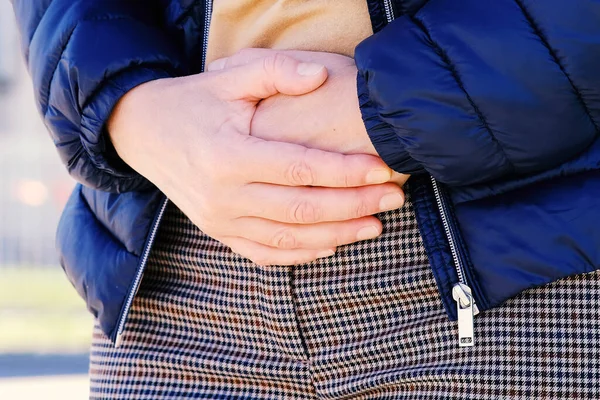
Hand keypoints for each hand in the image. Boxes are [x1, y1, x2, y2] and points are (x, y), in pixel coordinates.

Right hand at [108, 55, 405, 264]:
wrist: (143, 132)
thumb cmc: (193, 101)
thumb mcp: (229, 76)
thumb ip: (276, 71)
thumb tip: (321, 75)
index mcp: (228, 156)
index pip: (300, 169)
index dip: (346, 171)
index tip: (384, 167)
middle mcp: (223, 196)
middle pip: (302, 208)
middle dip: (353, 205)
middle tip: (393, 197)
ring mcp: (220, 221)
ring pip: (289, 239)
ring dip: (337, 235)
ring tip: (375, 226)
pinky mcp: (220, 232)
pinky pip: (266, 254)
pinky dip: (302, 254)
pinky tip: (333, 245)